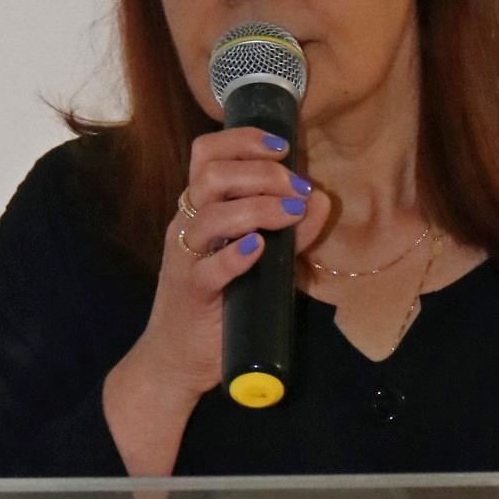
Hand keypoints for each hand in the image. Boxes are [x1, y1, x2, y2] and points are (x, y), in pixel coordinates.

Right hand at [102, 128, 329, 467]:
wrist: (179, 358)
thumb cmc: (220, 302)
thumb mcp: (260, 261)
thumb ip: (289, 233)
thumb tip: (319, 201)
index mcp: (200, 207)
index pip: (208, 153)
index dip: (244, 140)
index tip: (283, 147)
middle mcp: (188, 224)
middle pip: (212, 174)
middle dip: (262, 173)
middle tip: (296, 188)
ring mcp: (186, 257)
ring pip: (210, 214)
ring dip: (257, 207)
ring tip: (290, 214)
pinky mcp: (191, 293)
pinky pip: (208, 268)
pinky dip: (235, 255)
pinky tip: (258, 248)